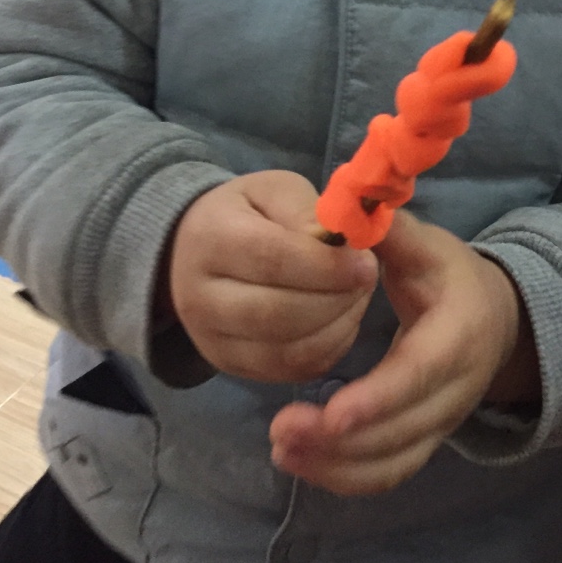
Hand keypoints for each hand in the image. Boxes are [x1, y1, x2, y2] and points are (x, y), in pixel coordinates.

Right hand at [168, 171, 378, 381]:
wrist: (194, 252)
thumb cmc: (247, 214)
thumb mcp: (274, 192)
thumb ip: (307, 212)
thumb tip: (342, 244)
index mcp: (211, 239)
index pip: (271, 259)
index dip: (326, 266)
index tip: (366, 262)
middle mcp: (201, 297)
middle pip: (277, 314)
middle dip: (336, 299)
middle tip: (367, 278)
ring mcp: (212, 339)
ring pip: (286, 350)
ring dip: (337, 326)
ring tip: (356, 295)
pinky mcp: (232, 366)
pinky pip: (291, 370)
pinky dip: (327, 348)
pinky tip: (341, 319)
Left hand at [268, 211, 539, 496]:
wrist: (493, 319)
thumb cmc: (449, 275)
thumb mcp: (426, 246)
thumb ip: (388, 233)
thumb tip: (347, 208)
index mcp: (458, 333)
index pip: (419, 374)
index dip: (377, 399)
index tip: (330, 414)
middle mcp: (457, 388)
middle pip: (402, 430)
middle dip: (341, 440)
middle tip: (281, 429)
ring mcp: (443, 422)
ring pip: (393, 461)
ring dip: (336, 464)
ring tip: (281, 446)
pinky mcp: (425, 442)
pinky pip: (388, 474)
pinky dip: (344, 477)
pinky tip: (299, 462)